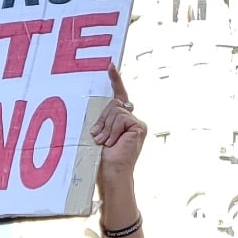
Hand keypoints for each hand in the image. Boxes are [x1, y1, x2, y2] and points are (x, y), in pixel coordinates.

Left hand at [92, 68, 145, 191]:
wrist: (112, 172)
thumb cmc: (103, 158)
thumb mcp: (100, 134)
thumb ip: (103, 120)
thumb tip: (104, 112)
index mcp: (121, 120)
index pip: (119, 96)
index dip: (115, 80)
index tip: (110, 66)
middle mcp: (132, 120)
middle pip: (114, 104)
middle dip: (102, 120)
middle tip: (97, 137)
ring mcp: (137, 123)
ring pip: (116, 111)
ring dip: (106, 128)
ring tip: (105, 143)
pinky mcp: (139, 126)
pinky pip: (121, 118)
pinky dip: (113, 131)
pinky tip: (113, 143)